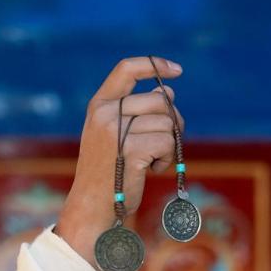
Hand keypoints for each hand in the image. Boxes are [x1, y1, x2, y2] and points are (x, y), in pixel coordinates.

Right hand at [57, 56, 185, 264]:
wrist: (93, 205)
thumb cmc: (109, 171)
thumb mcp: (113, 135)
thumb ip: (135, 112)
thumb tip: (168, 94)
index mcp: (99, 105)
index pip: (127, 69)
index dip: (155, 65)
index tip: (177, 70)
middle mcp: (105, 113)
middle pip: (160, 100)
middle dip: (172, 121)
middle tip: (164, 143)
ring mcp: (116, 130)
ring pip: (168, 123)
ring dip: (168, 145)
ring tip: (150, 161)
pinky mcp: (131, 149)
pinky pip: (167, 142)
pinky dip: (167, 158)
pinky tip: (152, 169)